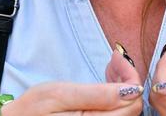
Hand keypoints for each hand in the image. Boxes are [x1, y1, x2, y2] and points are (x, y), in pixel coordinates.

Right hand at [2, 51, 142, 115]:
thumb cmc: (32, 109)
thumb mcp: (60, 94)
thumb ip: (97, 95)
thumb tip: (131, 90)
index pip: (132, 102)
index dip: (130, 76)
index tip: (116, 56)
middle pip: (133, 107)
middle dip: (128, 79)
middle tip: (113, 60)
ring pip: (127, 110)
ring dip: (122, 87)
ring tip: (108, 70)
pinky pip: (116, 114)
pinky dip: (115, 96)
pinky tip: (105, 85)